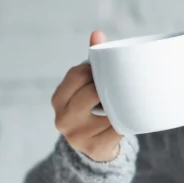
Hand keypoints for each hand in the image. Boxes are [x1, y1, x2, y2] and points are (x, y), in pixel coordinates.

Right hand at [51, 30, 122, 161]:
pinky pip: (117, 130)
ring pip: (107, 111)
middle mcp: (62, 119)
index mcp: (58, 99)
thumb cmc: (92, 108)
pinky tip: (125, 120)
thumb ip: (92, 62)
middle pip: (91, 92)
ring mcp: (77, 137)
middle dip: (106, 88)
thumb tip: (97, 33)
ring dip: (118, 106)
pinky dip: (124, 123)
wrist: (95, 147)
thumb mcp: (86, 87)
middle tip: (117, 87)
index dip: (94, 71)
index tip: (104, 71)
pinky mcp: (95, 149)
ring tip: (122, 104)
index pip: (76, 75)